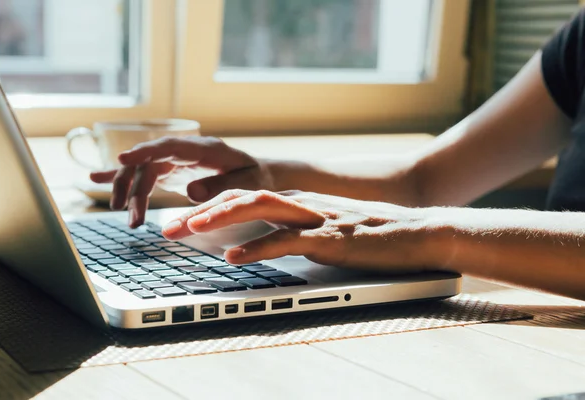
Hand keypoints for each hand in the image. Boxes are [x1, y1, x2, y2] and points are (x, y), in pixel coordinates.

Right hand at [90, 136, 275, 226]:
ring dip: (131, 192)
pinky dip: (123, 176)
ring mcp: (177, 158)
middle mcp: (186, 150)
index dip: (145, 151)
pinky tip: (96, 178)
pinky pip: (144, 171)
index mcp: (205, 148)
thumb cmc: (258, 178)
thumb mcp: (248, 183)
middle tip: (131, 217)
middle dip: (135, 187)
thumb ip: (220, 187)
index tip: (123, 159)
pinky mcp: (172, 168)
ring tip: (129, 220)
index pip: (169, 146)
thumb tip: (189, 192)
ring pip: (143, 170)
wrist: (261, 174)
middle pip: (149, 162)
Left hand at [161, 190, 441, 270]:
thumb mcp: (324, 230)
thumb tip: (264, 243)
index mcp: (297, 200)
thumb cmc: (371, 235)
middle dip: (202, 211)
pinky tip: (235, 258)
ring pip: (259, 208)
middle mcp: (301, 203)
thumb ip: (295, 231)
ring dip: (221, 218)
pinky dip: (258, 248)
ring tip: (190, 229)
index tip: (182, 221)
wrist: (417, 232)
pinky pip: (287, 241)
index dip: (210, 206)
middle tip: (169, 228)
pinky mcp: (331, 239)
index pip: (244, 197)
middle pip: (243, 197)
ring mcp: (315, 218)